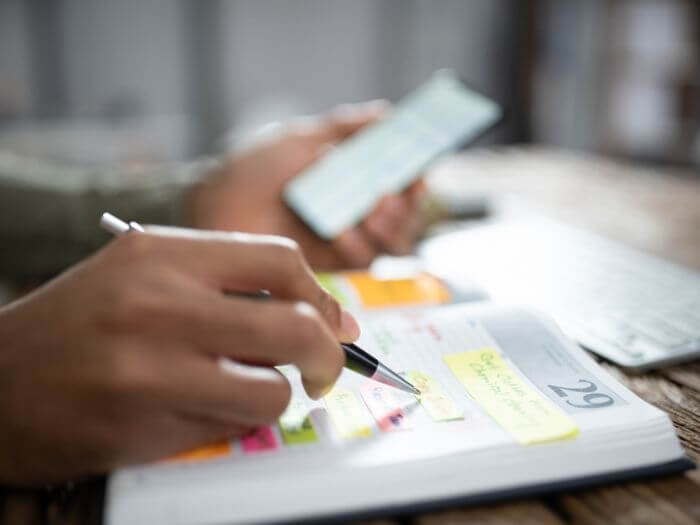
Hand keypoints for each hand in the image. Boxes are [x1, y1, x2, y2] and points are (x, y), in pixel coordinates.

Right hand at [0, 228, 358, 483]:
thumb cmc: (79, 325)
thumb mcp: (146, 276)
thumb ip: (231, 287)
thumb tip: (329, 315)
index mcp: (161, 253)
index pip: (278, 259)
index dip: (320, 293)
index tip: (331, 319)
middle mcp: (158, 303)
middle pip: (295, 324)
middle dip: (329, 354)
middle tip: (324, 368)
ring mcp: (150, 368)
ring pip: (273, 388)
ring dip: (277, 394)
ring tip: (249, 388)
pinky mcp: (143, 427)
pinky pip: (232, 427)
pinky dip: (237, 420)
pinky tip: (207, 409)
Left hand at [186, 101, 425, 269]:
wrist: (217, 205)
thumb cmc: (254, 170)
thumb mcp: (301, 139)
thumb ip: (344, 126)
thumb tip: (387, 112)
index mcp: (347, 179)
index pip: (396, 180)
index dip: (413, 177)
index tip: (418, 170)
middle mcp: (350, 210)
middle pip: (401, 214)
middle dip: (405, 203)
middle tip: (393, 191)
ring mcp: (340, 239)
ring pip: (389, 240)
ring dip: (390, 222)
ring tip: (373, 206)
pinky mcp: (327, 265)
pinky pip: (361, 259)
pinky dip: (359, 243)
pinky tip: (342, 229)